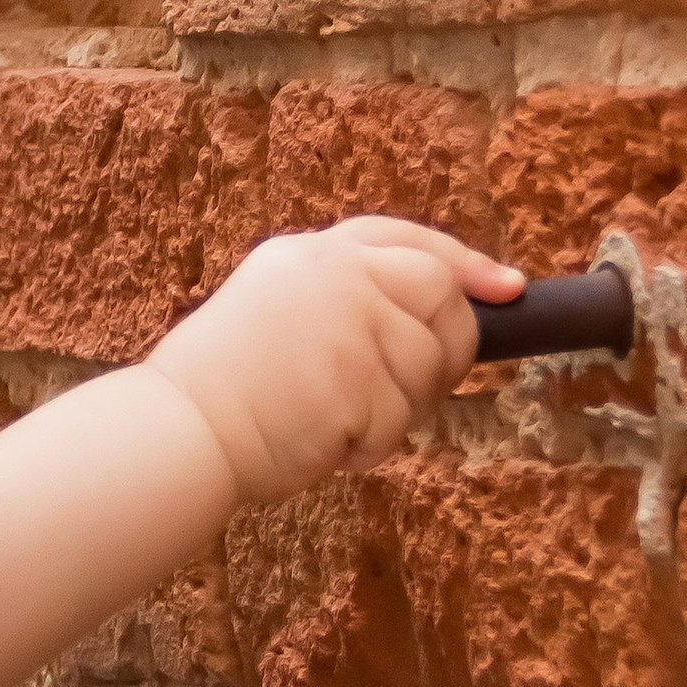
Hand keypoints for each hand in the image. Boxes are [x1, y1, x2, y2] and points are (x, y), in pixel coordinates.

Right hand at [148, 216, 521, 504]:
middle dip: (450, 346)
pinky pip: (400, 420)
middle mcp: (335, 275)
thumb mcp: (276, 311)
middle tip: (419, 390)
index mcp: (311, 255)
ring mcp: (349, 322)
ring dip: (400, 410)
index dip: (465, 262)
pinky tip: (328, 446)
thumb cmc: (221, 391)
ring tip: (342, 425)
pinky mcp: (357, 377)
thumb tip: (430, 323)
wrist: (180, 431)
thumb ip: (344, 300)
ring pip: (427, 365)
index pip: (406, 240)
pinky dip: (373, 446)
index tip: (506, 288)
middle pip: (440, 294)